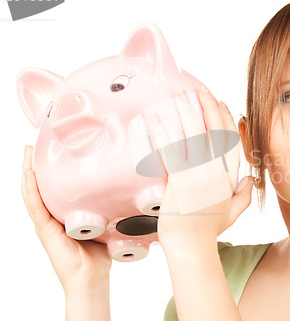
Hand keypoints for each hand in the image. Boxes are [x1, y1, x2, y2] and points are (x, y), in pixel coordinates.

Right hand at [21, 146, 111, 293]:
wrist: (92, 278)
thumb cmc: (99, 254)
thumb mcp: (104, 222)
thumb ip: (108, 207)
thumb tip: (129, 190)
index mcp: (62, 214)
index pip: (51, 187)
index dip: (48, 169)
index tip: (51, 149)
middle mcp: (51, 216)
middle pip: (38, 186)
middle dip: (35, 164)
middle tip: (36, 143)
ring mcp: (45, 223)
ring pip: (32, 192)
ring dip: (28, 171)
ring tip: (28, 151)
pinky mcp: (45, 230)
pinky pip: (35, 206)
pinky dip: (30, 189)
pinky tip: (28, 174)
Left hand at [146, 88, 253, 245]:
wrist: (192, 247)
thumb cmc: (209, 232)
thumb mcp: (233, 213)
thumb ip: (244, 195)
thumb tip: (250, 179)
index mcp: (229, 177)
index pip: (230, 141)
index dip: (226, 120)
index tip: (221, 104)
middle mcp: (217, 172)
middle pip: (215, 132)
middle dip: (208, 107)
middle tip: (200, 89)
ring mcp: (199, 175)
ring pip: (195, 135)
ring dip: (187, 111)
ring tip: (180, 93)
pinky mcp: (180, 181)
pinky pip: (170, 151)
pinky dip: (162, 132)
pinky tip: (155, 118)